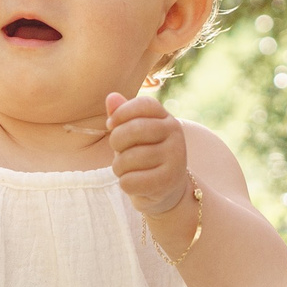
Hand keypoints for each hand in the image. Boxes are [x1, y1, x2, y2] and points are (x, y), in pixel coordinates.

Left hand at [105, 92, 194, 219]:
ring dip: (119, 167)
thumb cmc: (144, 155)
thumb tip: (111, 97)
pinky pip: (131, 180)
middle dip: (116, 142)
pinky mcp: (168, 181)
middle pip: (134, 129)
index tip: (111, 124)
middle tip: (118, 151)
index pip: (143, 105)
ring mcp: (175, 157)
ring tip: (126, 169)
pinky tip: (133, 182)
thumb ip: (122, 115)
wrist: (166, 189)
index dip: (121, 113)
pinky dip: (125, 184)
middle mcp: (175, 134)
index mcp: (166, 118)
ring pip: (130, 158)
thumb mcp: (133, 133)